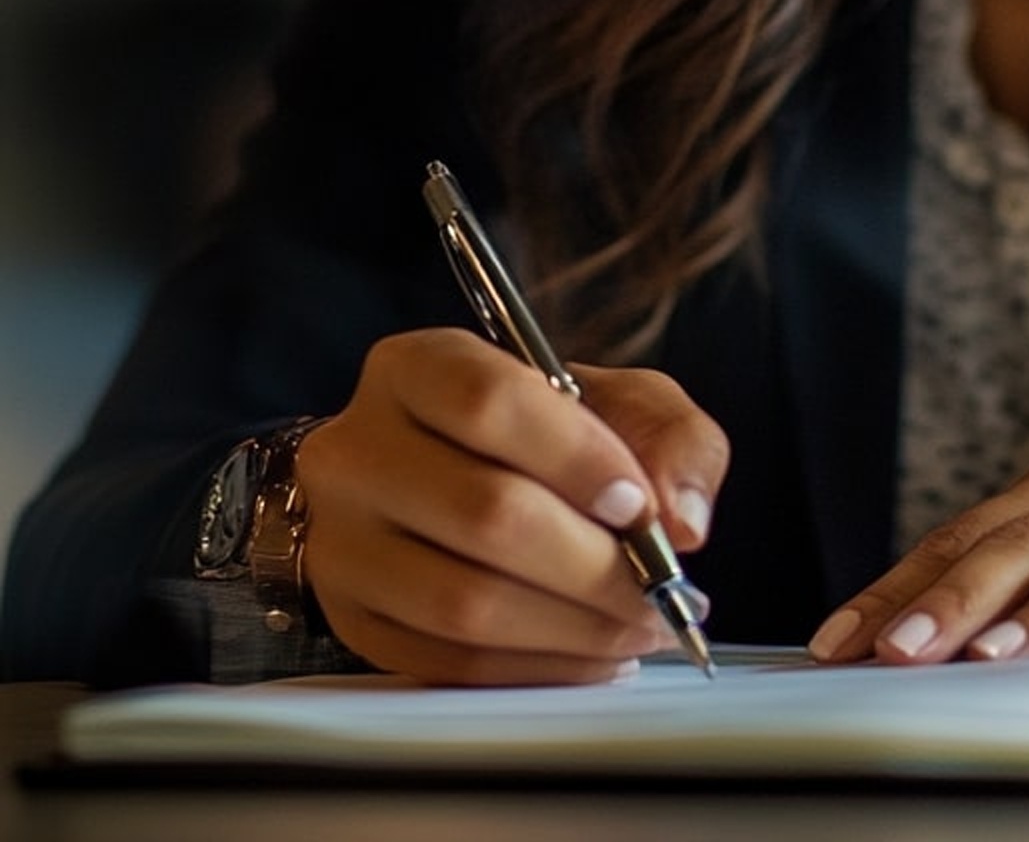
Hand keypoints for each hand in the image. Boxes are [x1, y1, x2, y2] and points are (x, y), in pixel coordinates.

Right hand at [295, 328, 728, 684]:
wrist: (459, 474)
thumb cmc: (548, 431)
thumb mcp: (622, 399)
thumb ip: (672, 437)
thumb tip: (683, 521)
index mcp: (416, 367)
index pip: (489, 403)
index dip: (575, 457)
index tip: (637, 504)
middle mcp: (355, 449)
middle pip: (484, 512)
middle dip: (593, 563)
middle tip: (659, 590)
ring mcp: (339, 541)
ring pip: (462, 602)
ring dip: (573, 627)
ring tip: (638, 627)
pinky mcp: (349, 619)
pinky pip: (447, 663)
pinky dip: (536, 668)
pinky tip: (592, 654)